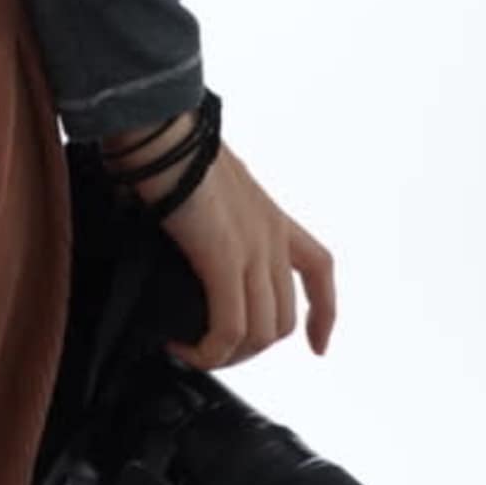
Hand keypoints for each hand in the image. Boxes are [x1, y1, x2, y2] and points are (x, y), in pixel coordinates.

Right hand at [99, 116, 335, 373]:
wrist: (161, 128)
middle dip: (251, 347)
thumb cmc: (170, 146)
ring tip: (193, 352)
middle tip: (212, 349)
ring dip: (227, 355)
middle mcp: (270, 234)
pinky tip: (181, 347)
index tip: (317, 345)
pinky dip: (208, 351)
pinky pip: (228, 328)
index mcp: (271, 215)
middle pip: (282, 316)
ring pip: (260, 331)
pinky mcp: (224, 257)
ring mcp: (252, 247)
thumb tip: (180, 236)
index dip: (324, 313)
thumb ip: (208, 214)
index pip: (319, 268)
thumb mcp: (205, 186)